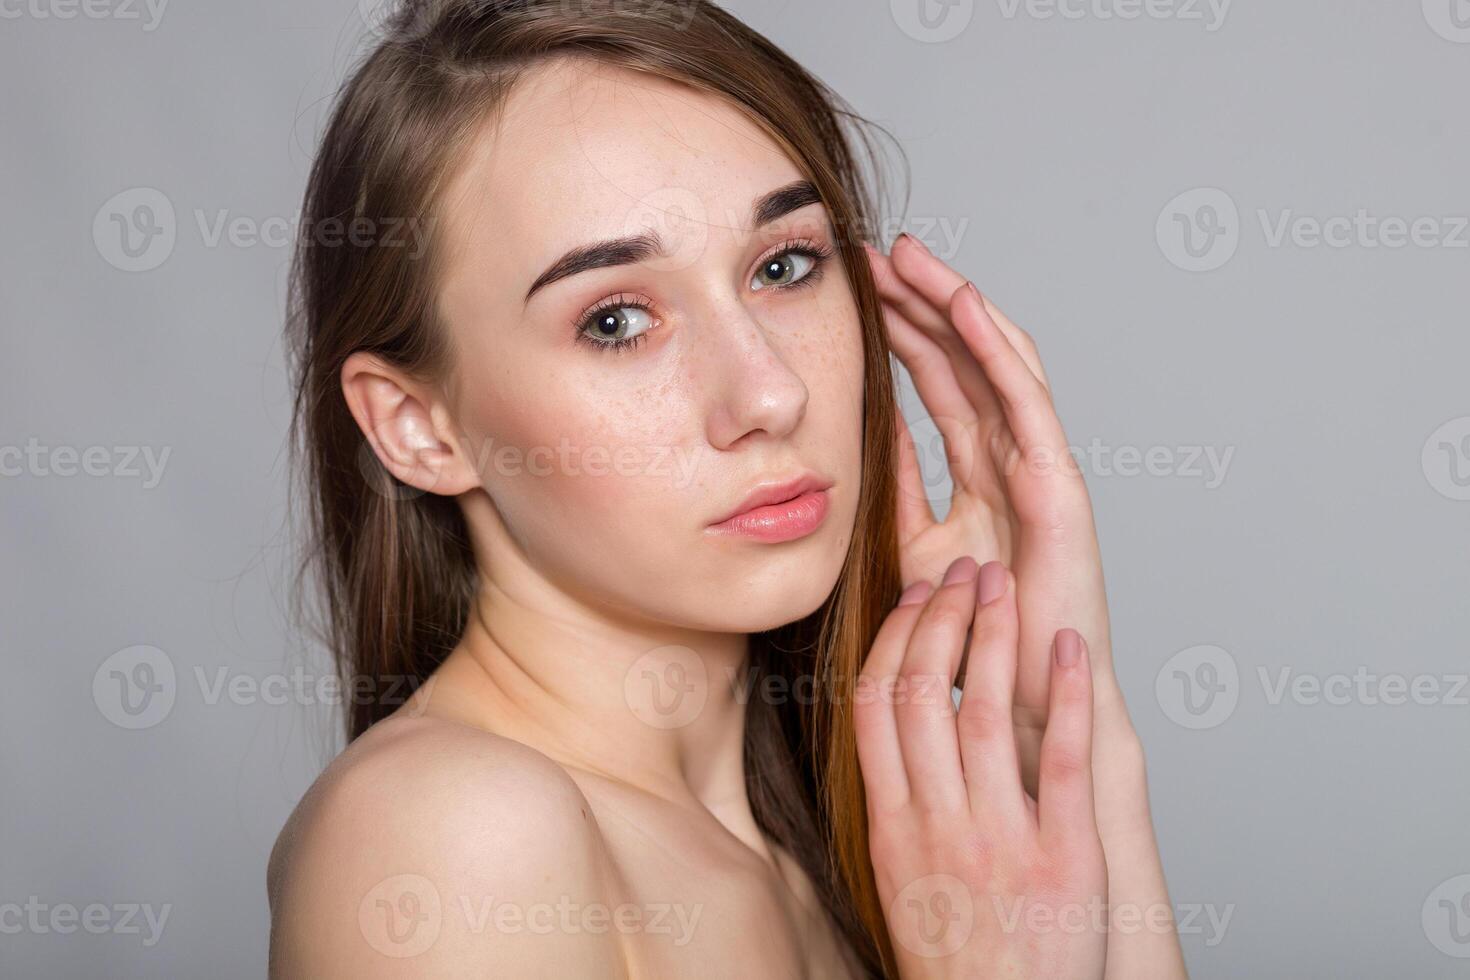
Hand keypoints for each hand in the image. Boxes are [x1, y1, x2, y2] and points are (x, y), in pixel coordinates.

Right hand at [856, 555, 1105, 978]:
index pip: (876, 704)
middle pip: (926, 692)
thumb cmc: (955, 955)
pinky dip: (1067, 694)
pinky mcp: (1064, 855)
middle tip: (968, 572)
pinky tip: (1067, 645)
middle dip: (945, 617)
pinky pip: (1065, 760)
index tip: (918, 595)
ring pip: (986, 712)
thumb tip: (900, 725)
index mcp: (892, 824)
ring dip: (995, 635)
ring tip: (1007, 585)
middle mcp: (938, 822)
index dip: (896, 637)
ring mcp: (1000, 836)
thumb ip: (900, 801)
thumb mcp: (900, 875)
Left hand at [864, 235, 1120, 780]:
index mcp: (981, 474)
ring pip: (996, 363)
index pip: (938, 383)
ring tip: (908, 257)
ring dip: (953, 304)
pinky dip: (994, 347)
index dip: (900, 332)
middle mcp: (1013, 460)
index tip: (854, 291)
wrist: (1018, 704)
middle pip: (965, 359)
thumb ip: (899, 495)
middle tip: (872, 253)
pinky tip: (959, 303)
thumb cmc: (975, 638)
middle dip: (920, 301)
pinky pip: (1024, 401)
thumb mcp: (915, 552)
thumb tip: (869, 443)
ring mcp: (1040, 468)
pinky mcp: (1058, 487)